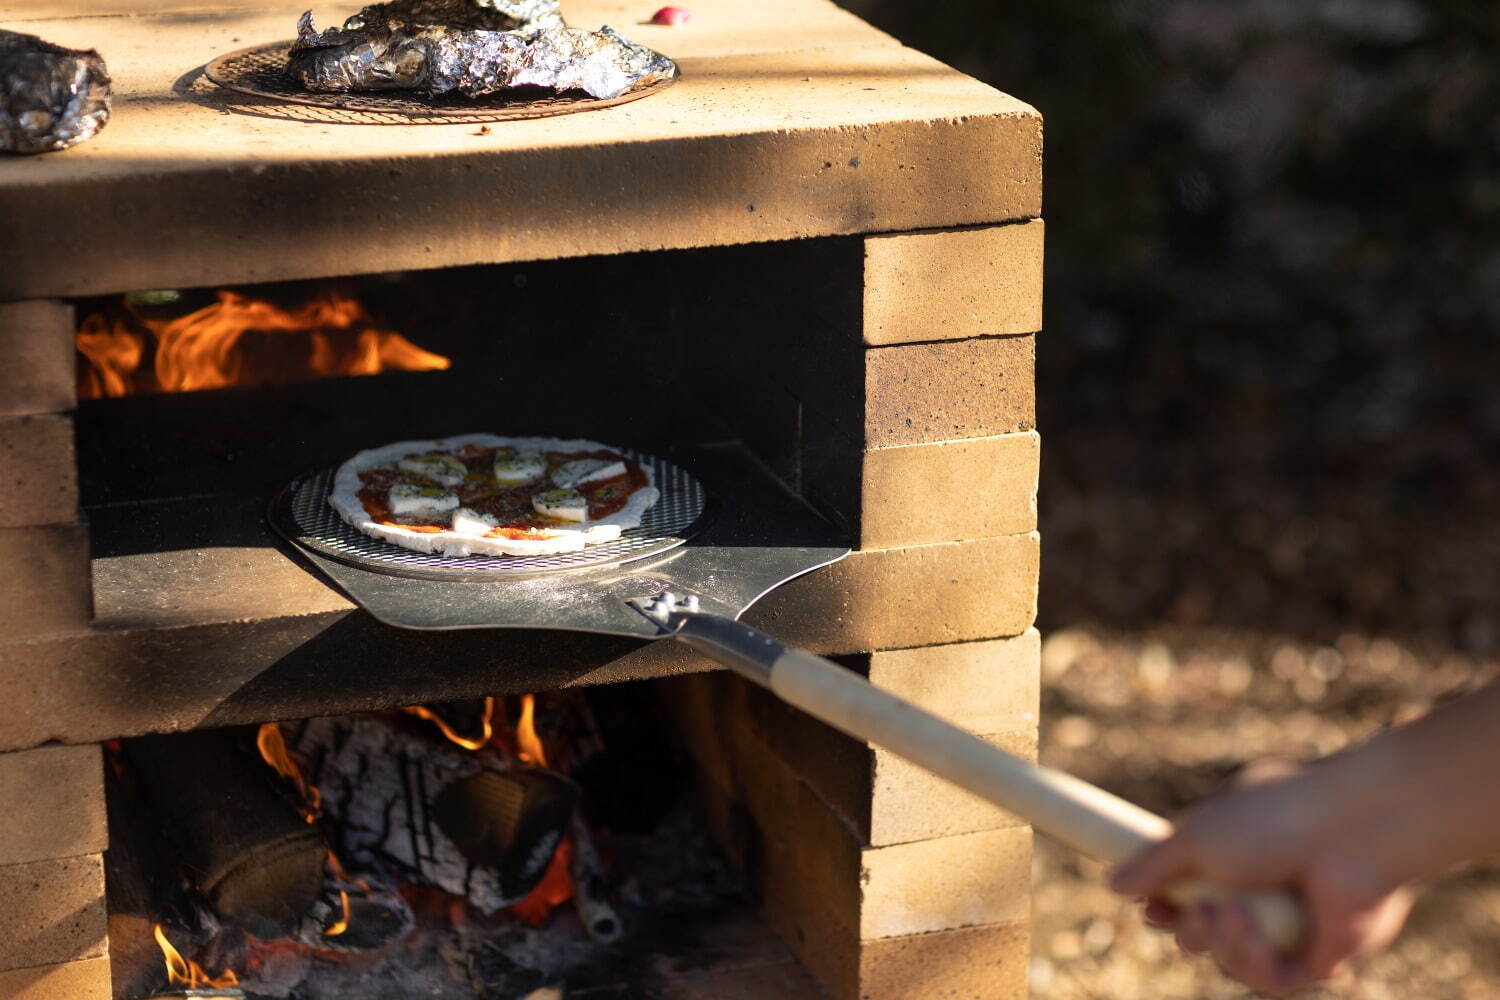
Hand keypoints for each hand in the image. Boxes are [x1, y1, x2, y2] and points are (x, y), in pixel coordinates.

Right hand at [1110, 761, 1414, 993]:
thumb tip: (1111, 884)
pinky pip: (1273, 977)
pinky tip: (1251, 934)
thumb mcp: (1196, 836)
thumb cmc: (1274, 818)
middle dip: (1189, 931)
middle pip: (1207, 932)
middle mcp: (1262, 888)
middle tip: (1189, 917)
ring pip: (1235, 959)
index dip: (1164, 906)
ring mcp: (1292, 923)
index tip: (1149, 908)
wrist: (1354, 830)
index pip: (1189, 891)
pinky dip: (1255, 962)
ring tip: (1226, 916)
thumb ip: (1154, 864)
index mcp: (1234, 850)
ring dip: (1220, 943)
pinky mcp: (1320, 955)